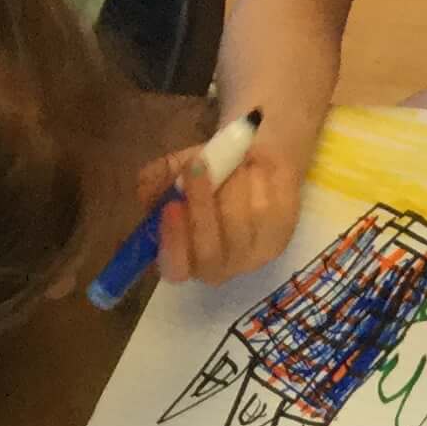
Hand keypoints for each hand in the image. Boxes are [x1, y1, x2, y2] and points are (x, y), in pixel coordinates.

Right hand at [150, 127, 303, 288]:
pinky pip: (265, 211)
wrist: (257, 156)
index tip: (171, 205)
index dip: (172, 242)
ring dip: (230, 185)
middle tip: (195, 165)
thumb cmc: (212, 170)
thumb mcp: (178, 169)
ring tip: (229, 160)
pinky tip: (254, 171)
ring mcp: (252, 256)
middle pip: (209, 255)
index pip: (175, 269)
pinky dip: (255, 183)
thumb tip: (146, 186)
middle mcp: (219, 266)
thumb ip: (159, 178)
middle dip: (200, 208)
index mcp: (186, 257)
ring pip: (238, 226)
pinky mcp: (280, 237)